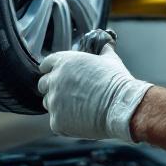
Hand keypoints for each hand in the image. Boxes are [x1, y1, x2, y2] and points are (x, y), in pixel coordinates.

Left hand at [37, 45, 151, 142]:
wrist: (121, 107)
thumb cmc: (117, 82)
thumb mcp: (110, 59)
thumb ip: (103, 50)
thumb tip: (106, 43)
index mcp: (64, 61)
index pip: (46, 64)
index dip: (52, 70)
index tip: (58, 75)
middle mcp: (55, 80)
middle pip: (43, 84)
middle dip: (53, 88)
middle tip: (69, 93)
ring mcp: (54, 102)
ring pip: (48, 103)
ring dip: (58, 105)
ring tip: (78, 108)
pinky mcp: (57, 121)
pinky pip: (56, 121)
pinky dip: (66, 122)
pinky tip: (81, 120)